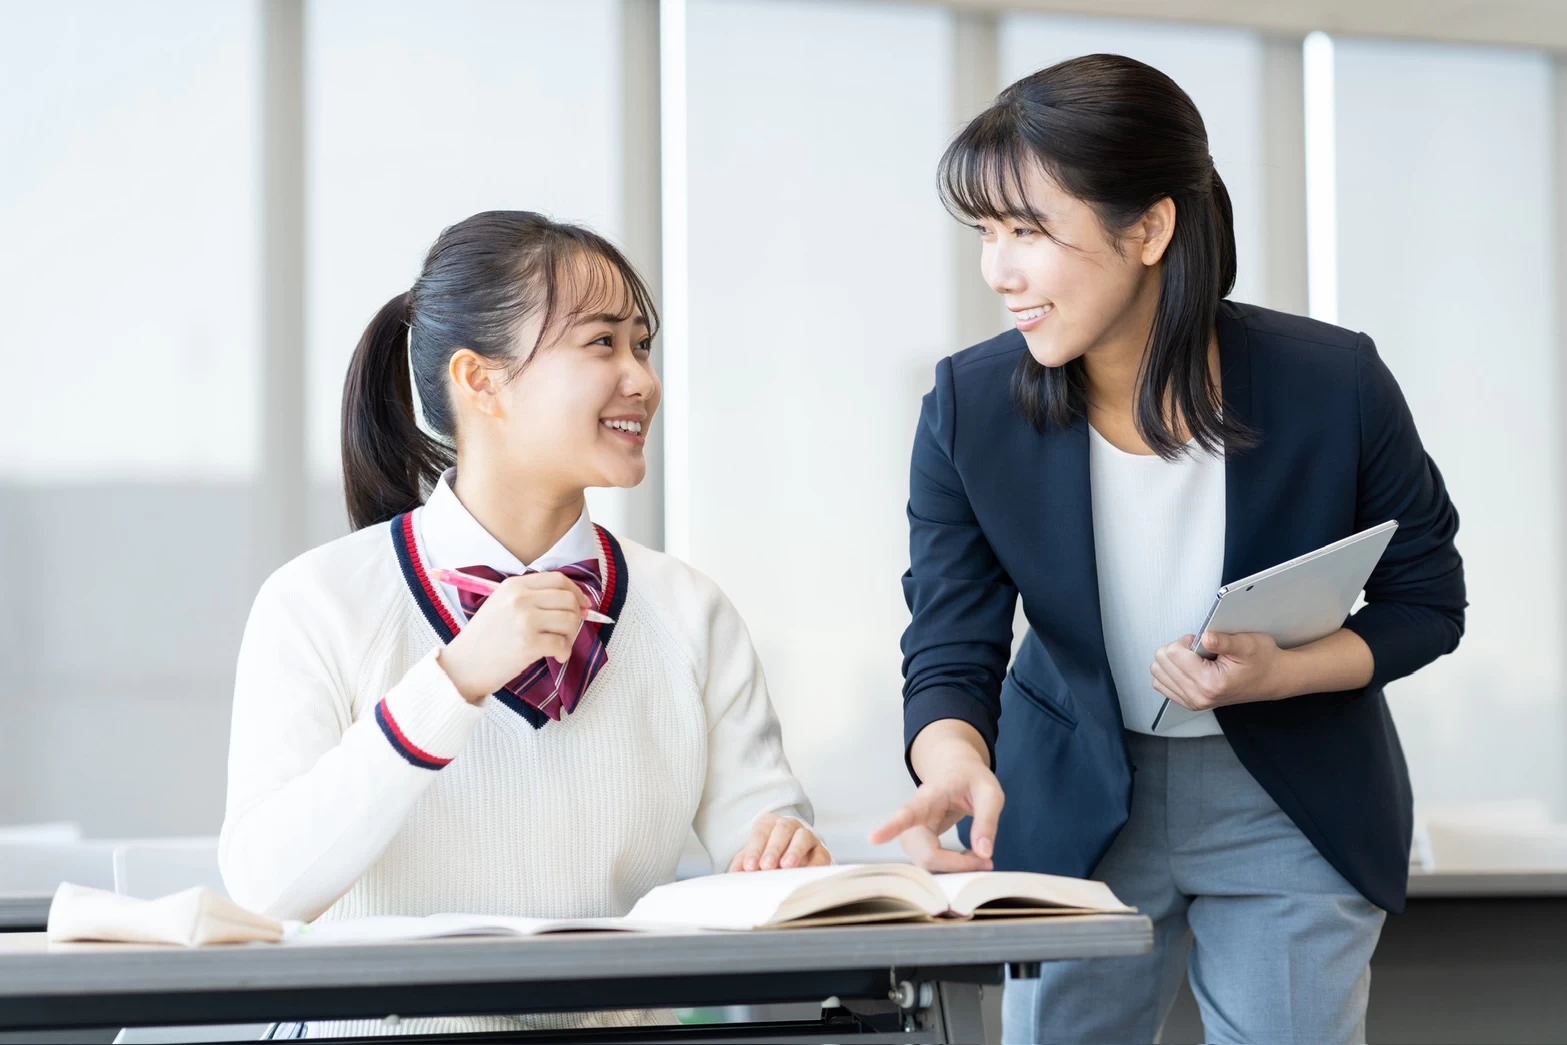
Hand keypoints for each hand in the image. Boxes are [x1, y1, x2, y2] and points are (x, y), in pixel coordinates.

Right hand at [436, 573, 590, 703]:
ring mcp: (525, 620)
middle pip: (568, 599)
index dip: (577, 593)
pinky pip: (563, 644)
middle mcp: (520, 598)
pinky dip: (565, 653)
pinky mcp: (529, 644)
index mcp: (514, 585)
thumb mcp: (501, 604)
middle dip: (576, 616)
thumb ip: (532, 598)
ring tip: (559, 645)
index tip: (583, 605)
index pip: (559, 580)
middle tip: (568, 631)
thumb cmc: (485, 638)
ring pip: (570, 620)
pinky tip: (556, 657)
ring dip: (570, 636)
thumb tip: (574, 602)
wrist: (463, 665)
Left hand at [728, 814, 831, 871]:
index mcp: (770, 824)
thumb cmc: (770, 855)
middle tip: (766, 866)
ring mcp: (808, 836)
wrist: (796, 855)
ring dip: (794, 851)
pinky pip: (821, 854)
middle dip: (773, 848)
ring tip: (786, 866)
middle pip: (782, 830)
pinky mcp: (822, 851)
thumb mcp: (754, 855)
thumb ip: (744, 862)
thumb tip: (735, 873)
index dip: (755, 849)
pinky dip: (816, 863)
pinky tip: (807, 874)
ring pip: (803, 837)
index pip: (761, 832)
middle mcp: (790, 825)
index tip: (749, 867)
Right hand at [868, 725, 1003, 871]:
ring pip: (927, 863)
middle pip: (924, 853)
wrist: (956, 772)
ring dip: (954, 868)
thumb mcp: (989, 792)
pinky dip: (952, 868)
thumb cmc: (970, 779)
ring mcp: (914, 834)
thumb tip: (984, 854)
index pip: (907, 813)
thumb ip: (987, 820)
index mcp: (928, 798)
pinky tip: (969, 859)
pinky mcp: (920, 844)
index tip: (873, 838)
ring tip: (981, 858)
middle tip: (986, 861)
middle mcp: (915, 818)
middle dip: (954, 864)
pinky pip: (931, 864)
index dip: (890, 827)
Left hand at [1151, 631, 1287, 712]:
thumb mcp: (1247, 644)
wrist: (1272, 678)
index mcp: (1210, 683)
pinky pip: (1161, 684)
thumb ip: (1223, 641)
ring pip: (1158, 673)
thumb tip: (1205, 637)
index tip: (1202, 642)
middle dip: (1178, 649)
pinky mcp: (1189, 702)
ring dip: (1173, 660)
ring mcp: (1193, 702)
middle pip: (1161, 662)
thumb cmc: (1262, 660)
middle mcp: (1198, 697)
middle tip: (1200, 650)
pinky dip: (1170, 671)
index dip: (1187, 640)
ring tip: (1195, 659)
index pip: (1173, 653)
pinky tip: (1189, 667)